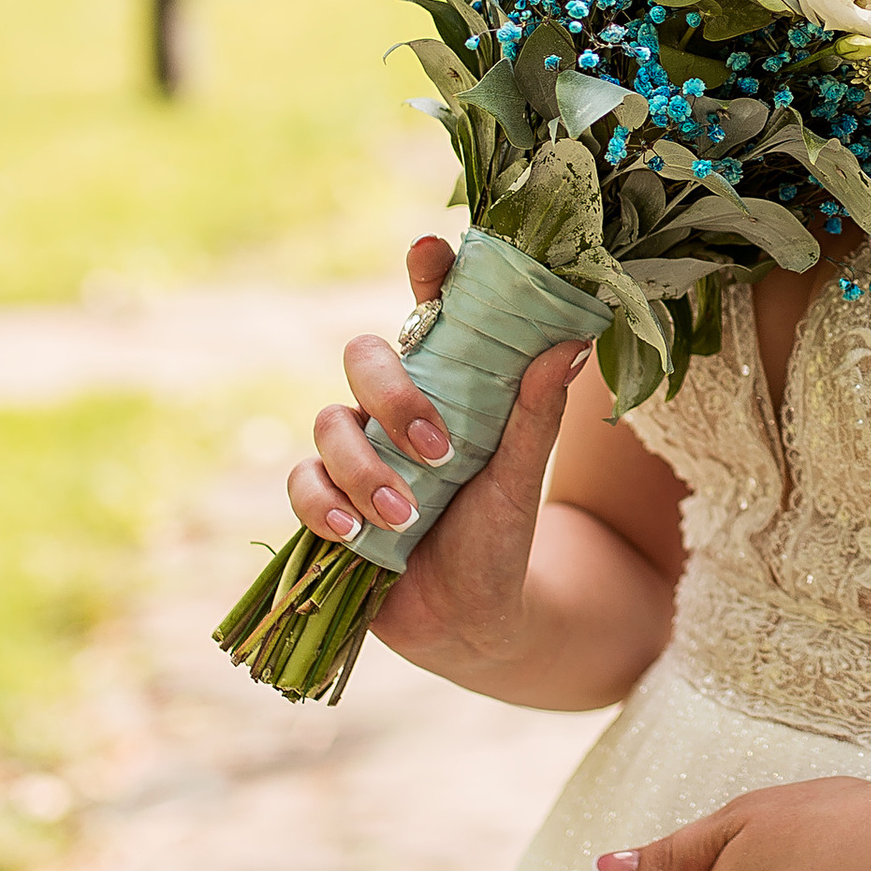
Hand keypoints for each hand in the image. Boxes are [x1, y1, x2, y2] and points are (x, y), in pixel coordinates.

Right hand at [288, 233, 592, 671]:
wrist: (471, 622)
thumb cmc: (500, 538)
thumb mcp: (520, 478)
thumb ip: (536, 413)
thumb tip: (570, 341)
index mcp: (444, 387)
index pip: (429, 313)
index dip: (426, 274)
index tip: (431, 248)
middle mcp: (390, 409)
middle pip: (362, 356)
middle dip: (392, 396)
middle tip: (436, 448)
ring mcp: (353, 453)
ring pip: (327, 422)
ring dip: (365, 467)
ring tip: (404, 515)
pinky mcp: (324, 501)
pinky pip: (301, 482)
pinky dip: (323, 504)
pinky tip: (357, 534)